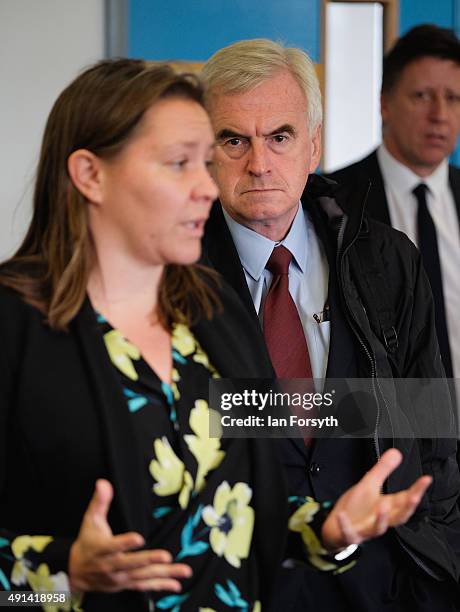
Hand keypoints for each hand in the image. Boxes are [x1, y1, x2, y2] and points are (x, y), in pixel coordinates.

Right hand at [69, 479, 191, 592]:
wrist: (77, 572)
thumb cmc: (88, 542)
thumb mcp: (90, 521)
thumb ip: (99, 502)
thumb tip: (103, 483)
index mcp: (102, 549)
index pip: (113, 546)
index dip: (125, 543)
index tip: (138, 538)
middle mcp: (112, 566)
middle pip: (131, 564)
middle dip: (148, 560)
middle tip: (166, 556)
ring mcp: (120, 578)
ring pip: (143, 576)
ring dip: (164, 574)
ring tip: (182, 570)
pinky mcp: (127, 584)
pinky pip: (145, 586)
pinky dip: (161, 586)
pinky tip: (176, 585)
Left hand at [321, 448, 431, 551]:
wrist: (338, 528)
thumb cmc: (357, 509)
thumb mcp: (369, 485)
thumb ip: (383, 470)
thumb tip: (396, 453)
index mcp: (386, 507)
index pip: (405, 499)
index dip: (417, 490)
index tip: (426, 479)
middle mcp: (379, 520)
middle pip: (398, 517)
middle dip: (408, 508)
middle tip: (414, 497)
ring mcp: (365, 529)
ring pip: (378, 529)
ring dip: (381, 519)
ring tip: (383, 505)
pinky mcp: (350, 536)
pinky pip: (349, 533)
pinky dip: (345, 525)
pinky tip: (341, 515)